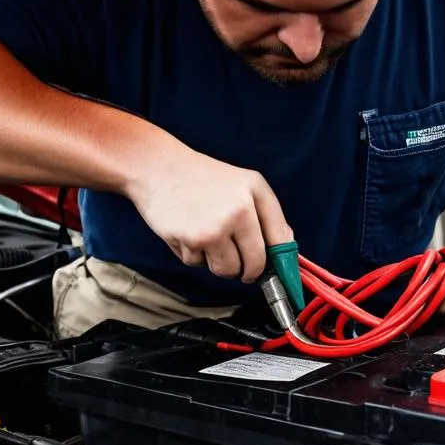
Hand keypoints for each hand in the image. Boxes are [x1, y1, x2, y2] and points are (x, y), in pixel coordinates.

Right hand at [128, 140, 291, 282]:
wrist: (157, 167)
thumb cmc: (202, 178)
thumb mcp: (242, 184)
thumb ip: (267, 214)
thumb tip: (286, 247)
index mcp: (256, 192)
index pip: (280, 239)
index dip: (281, 264)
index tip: (278, 276)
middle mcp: (239, 210)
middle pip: (254, 264)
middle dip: (248, 272)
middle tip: (242, 268)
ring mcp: (215, 227)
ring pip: (227, 270)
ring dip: (220, 265)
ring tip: (209, 240)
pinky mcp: (191, 240)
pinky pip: (199, 264)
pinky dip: (194, 256)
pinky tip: (188, 233)